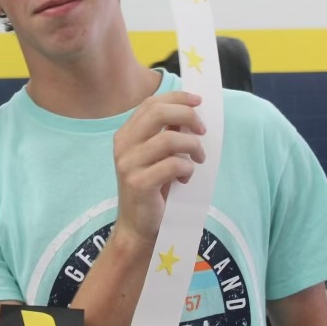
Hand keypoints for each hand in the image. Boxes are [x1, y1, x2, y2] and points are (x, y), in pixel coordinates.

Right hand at [111, 91, 205, 246]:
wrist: (137, 227)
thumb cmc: (152, 190)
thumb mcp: (156, 157)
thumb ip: (166, 134)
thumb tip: (189, 113)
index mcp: (126, 134)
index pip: (151, 104)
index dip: (177, 98)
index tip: (198, 101)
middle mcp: (123, 145)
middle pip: (158, 113)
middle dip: (187, 116)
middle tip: (203, 131)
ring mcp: (128, 164)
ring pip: (169, 139)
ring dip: (192, 147)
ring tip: (198, 159)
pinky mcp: (138, 183)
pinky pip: (172, 165)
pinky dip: (187, 169)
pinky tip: (185, 179)